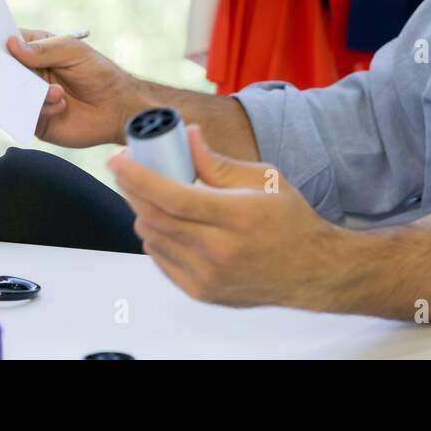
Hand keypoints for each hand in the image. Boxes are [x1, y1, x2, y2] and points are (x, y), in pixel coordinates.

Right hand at [7, 28, 142, 147]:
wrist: (118, 109)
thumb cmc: (100, 75)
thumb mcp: (74, 53)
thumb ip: (44, 50)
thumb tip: (12, 45)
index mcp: (38, 51)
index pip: (10, 43)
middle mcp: (30, 74)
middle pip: (3, 71)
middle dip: (5, 73)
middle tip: (16, 74)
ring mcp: (31, 98)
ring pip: (11, 95)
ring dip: (31, 94)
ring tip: (58, 93)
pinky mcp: (36, 120)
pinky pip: (23, 116)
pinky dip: (39, 110)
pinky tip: (60, 106)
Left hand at [108, 124, 345, 310]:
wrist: (312, 270)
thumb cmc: (291, 221)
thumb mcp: (264, 179)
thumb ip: (218, 162)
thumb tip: (187, 137)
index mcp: (238, 217)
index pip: (174, 197)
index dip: (139, 177)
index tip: (118, 160)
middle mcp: (220, 251)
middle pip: (156, 218)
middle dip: (132, 190)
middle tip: (127, 170)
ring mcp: (209, 277)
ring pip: (153, 239)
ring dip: (143, 212)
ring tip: (150, 194)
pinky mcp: (202, 292)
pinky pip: (161, 261)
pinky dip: (155, 237)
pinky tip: (164, 222)